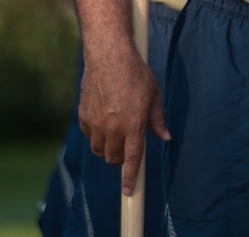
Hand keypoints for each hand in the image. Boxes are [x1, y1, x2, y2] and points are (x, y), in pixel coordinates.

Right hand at [77, 44, 167, 196]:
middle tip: (127, 143)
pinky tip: (103, 118)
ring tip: (115, 131)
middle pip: (113, 158)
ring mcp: (96, 124)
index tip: (129, 191)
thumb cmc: (136, 74)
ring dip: (107, 147)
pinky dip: (95, 133)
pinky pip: (88, 135)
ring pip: (99, 150)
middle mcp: (113, 128)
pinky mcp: (83, 117)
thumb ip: (158, 120)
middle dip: (120, 156)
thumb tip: (166, 137)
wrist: (109, 57)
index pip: (133, 159)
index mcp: (134, 125)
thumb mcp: (154, 96)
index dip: (131, 177)